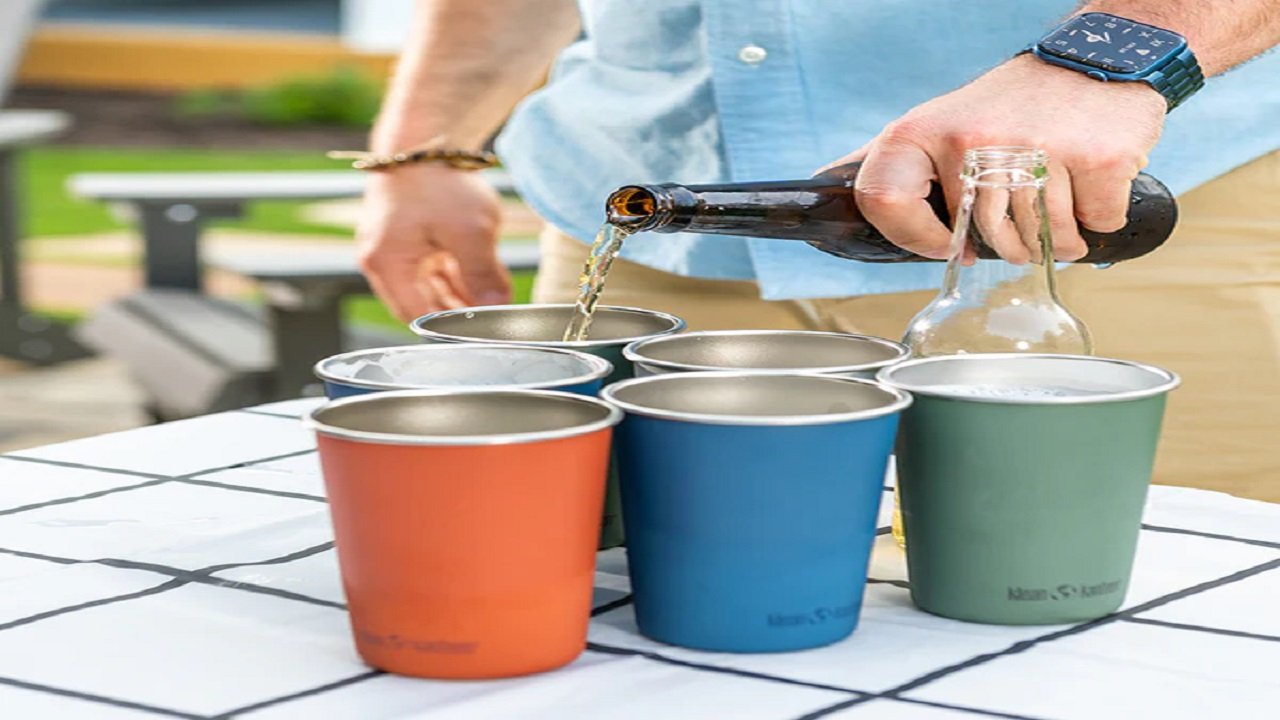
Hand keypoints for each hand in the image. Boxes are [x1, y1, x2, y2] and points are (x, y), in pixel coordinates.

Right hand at [356, 165, 509, 321]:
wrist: (423, 139)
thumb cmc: (438, 181)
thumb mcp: (471, 231)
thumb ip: (483, 274)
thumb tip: (497, 306)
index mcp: (387, 263)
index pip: (419, 316)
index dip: (452, 327)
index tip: (484, 327)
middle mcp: (380, 260)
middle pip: (421, 304)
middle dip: (457, 311)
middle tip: (492, 314)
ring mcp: (390, 248)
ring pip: (425, 287)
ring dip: (456, 293)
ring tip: (490, 296)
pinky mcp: (402, 238)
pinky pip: (425, 268)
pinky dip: (450, 275)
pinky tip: (476, 278)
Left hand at [829, 55, 1167, 260]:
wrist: (1095, 58)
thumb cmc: (1012, 103)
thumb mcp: (938, 122)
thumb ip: (890, 163)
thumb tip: (828, 189)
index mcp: (923, 132)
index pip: (885, 204)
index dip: (915, 237)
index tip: (947, 244)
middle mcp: (972, 138)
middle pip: (982, 238)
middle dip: (1008, 245)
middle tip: (1021, 220)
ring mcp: (1036, 149)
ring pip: (1042, 241)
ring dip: (1057, 239)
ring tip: (1057, 202)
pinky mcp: (1096, 159)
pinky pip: (1094, 226)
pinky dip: (1099, 221)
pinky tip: (1090, 188)